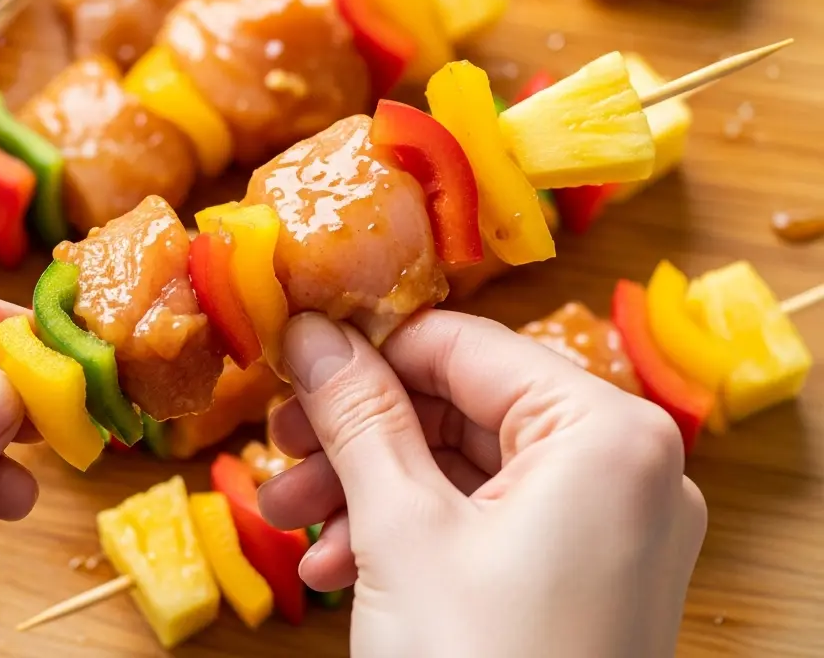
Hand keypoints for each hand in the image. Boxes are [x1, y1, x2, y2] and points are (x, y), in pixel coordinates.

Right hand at [259, 310, 706, 657]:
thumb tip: (313, 331)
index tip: (295, 360)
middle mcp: (628, 471)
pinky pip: (487, 523)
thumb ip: (357, 416)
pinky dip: (411, 533)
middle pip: (462, 408)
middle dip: (359, 436)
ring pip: (465, 469)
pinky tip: (340, 564)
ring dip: (370, 488)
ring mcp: (610, 529)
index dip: (368, 350)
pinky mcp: (585, 577)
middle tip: (281, 444)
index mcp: (608, 435)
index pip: (464, 348)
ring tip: (290, 514)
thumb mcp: (401, 529)